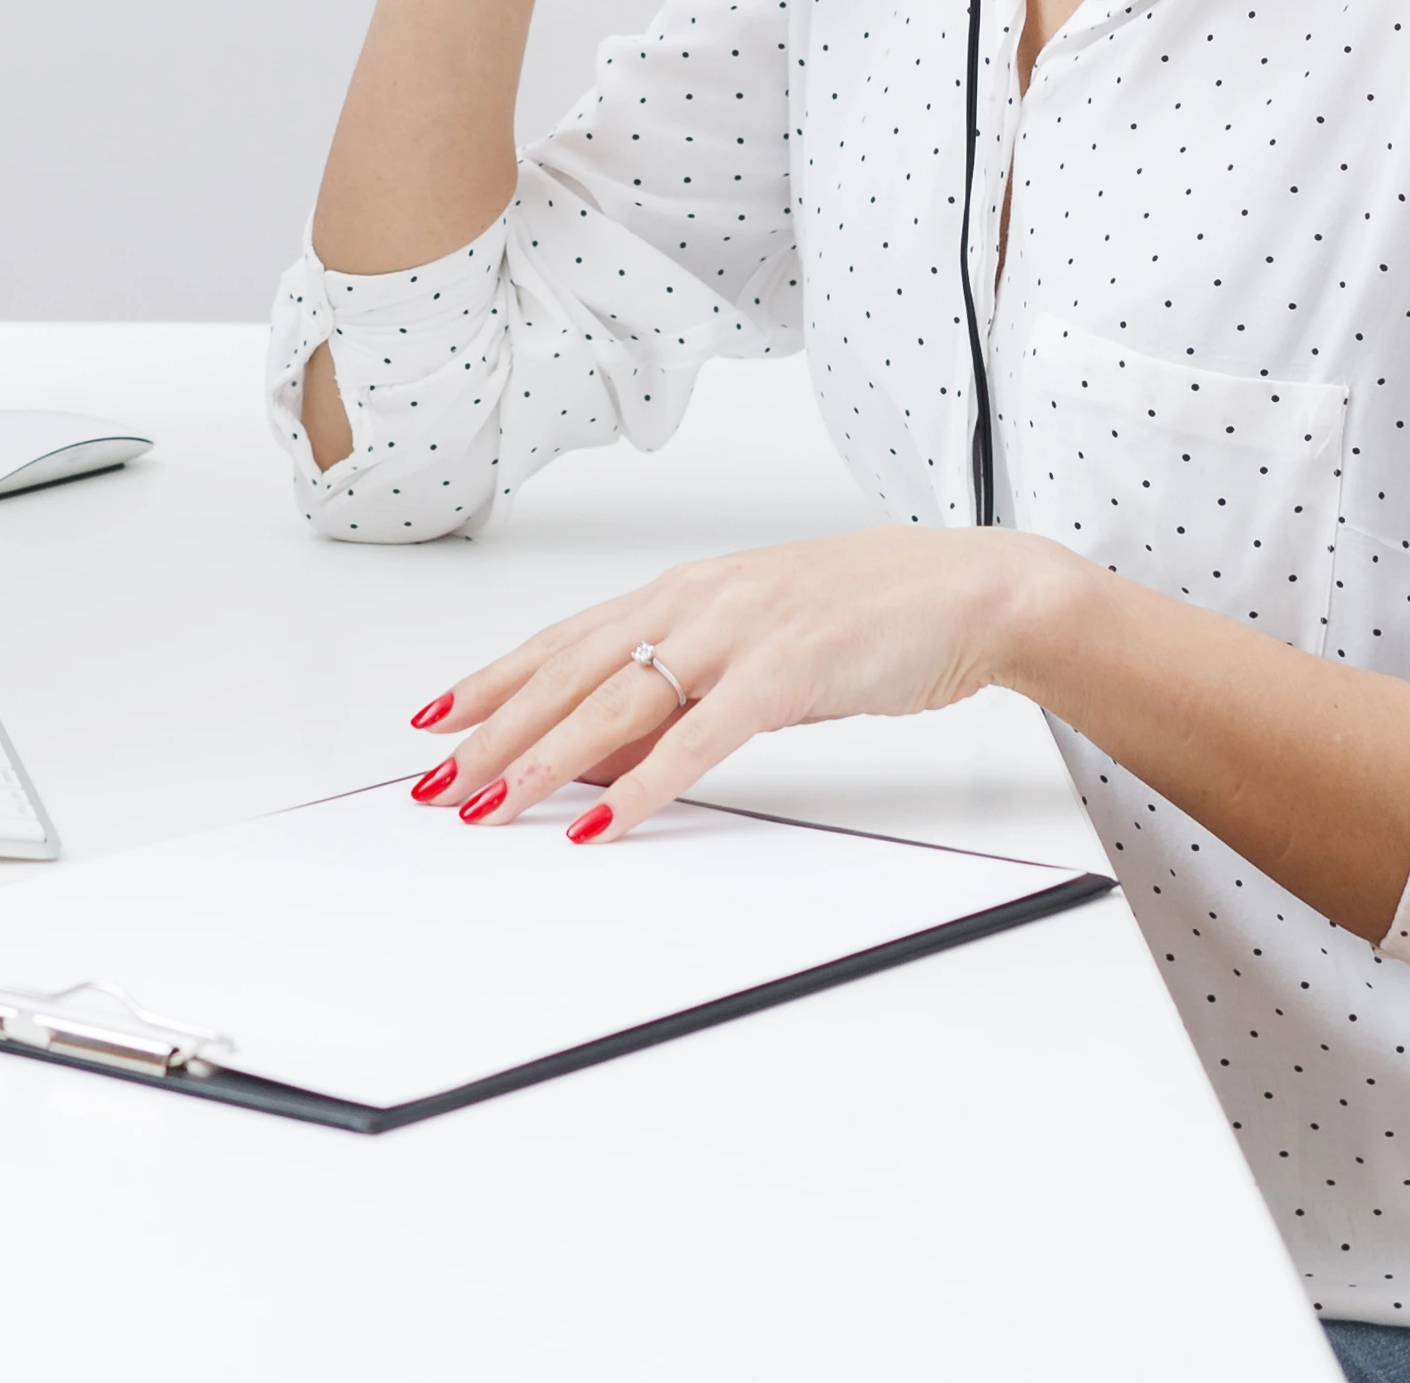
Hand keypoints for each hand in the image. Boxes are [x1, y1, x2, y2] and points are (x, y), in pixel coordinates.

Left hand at [390, 527, 1093, 840]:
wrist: (973, 589)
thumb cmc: (873, 617)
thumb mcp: (761, 649)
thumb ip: (689, 695)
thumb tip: (613, 752)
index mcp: (690, 590)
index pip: (568, 641)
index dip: (496, 680)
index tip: (438, 719)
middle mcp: (701, 602)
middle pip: (572, 674)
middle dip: (495, 731)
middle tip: (436, 781)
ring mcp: (742, 632)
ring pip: (617, 702)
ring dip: (543, 759)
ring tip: (489, 804)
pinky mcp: (790, 670)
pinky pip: (701, 738)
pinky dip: (645, 784)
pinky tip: (602, 821)